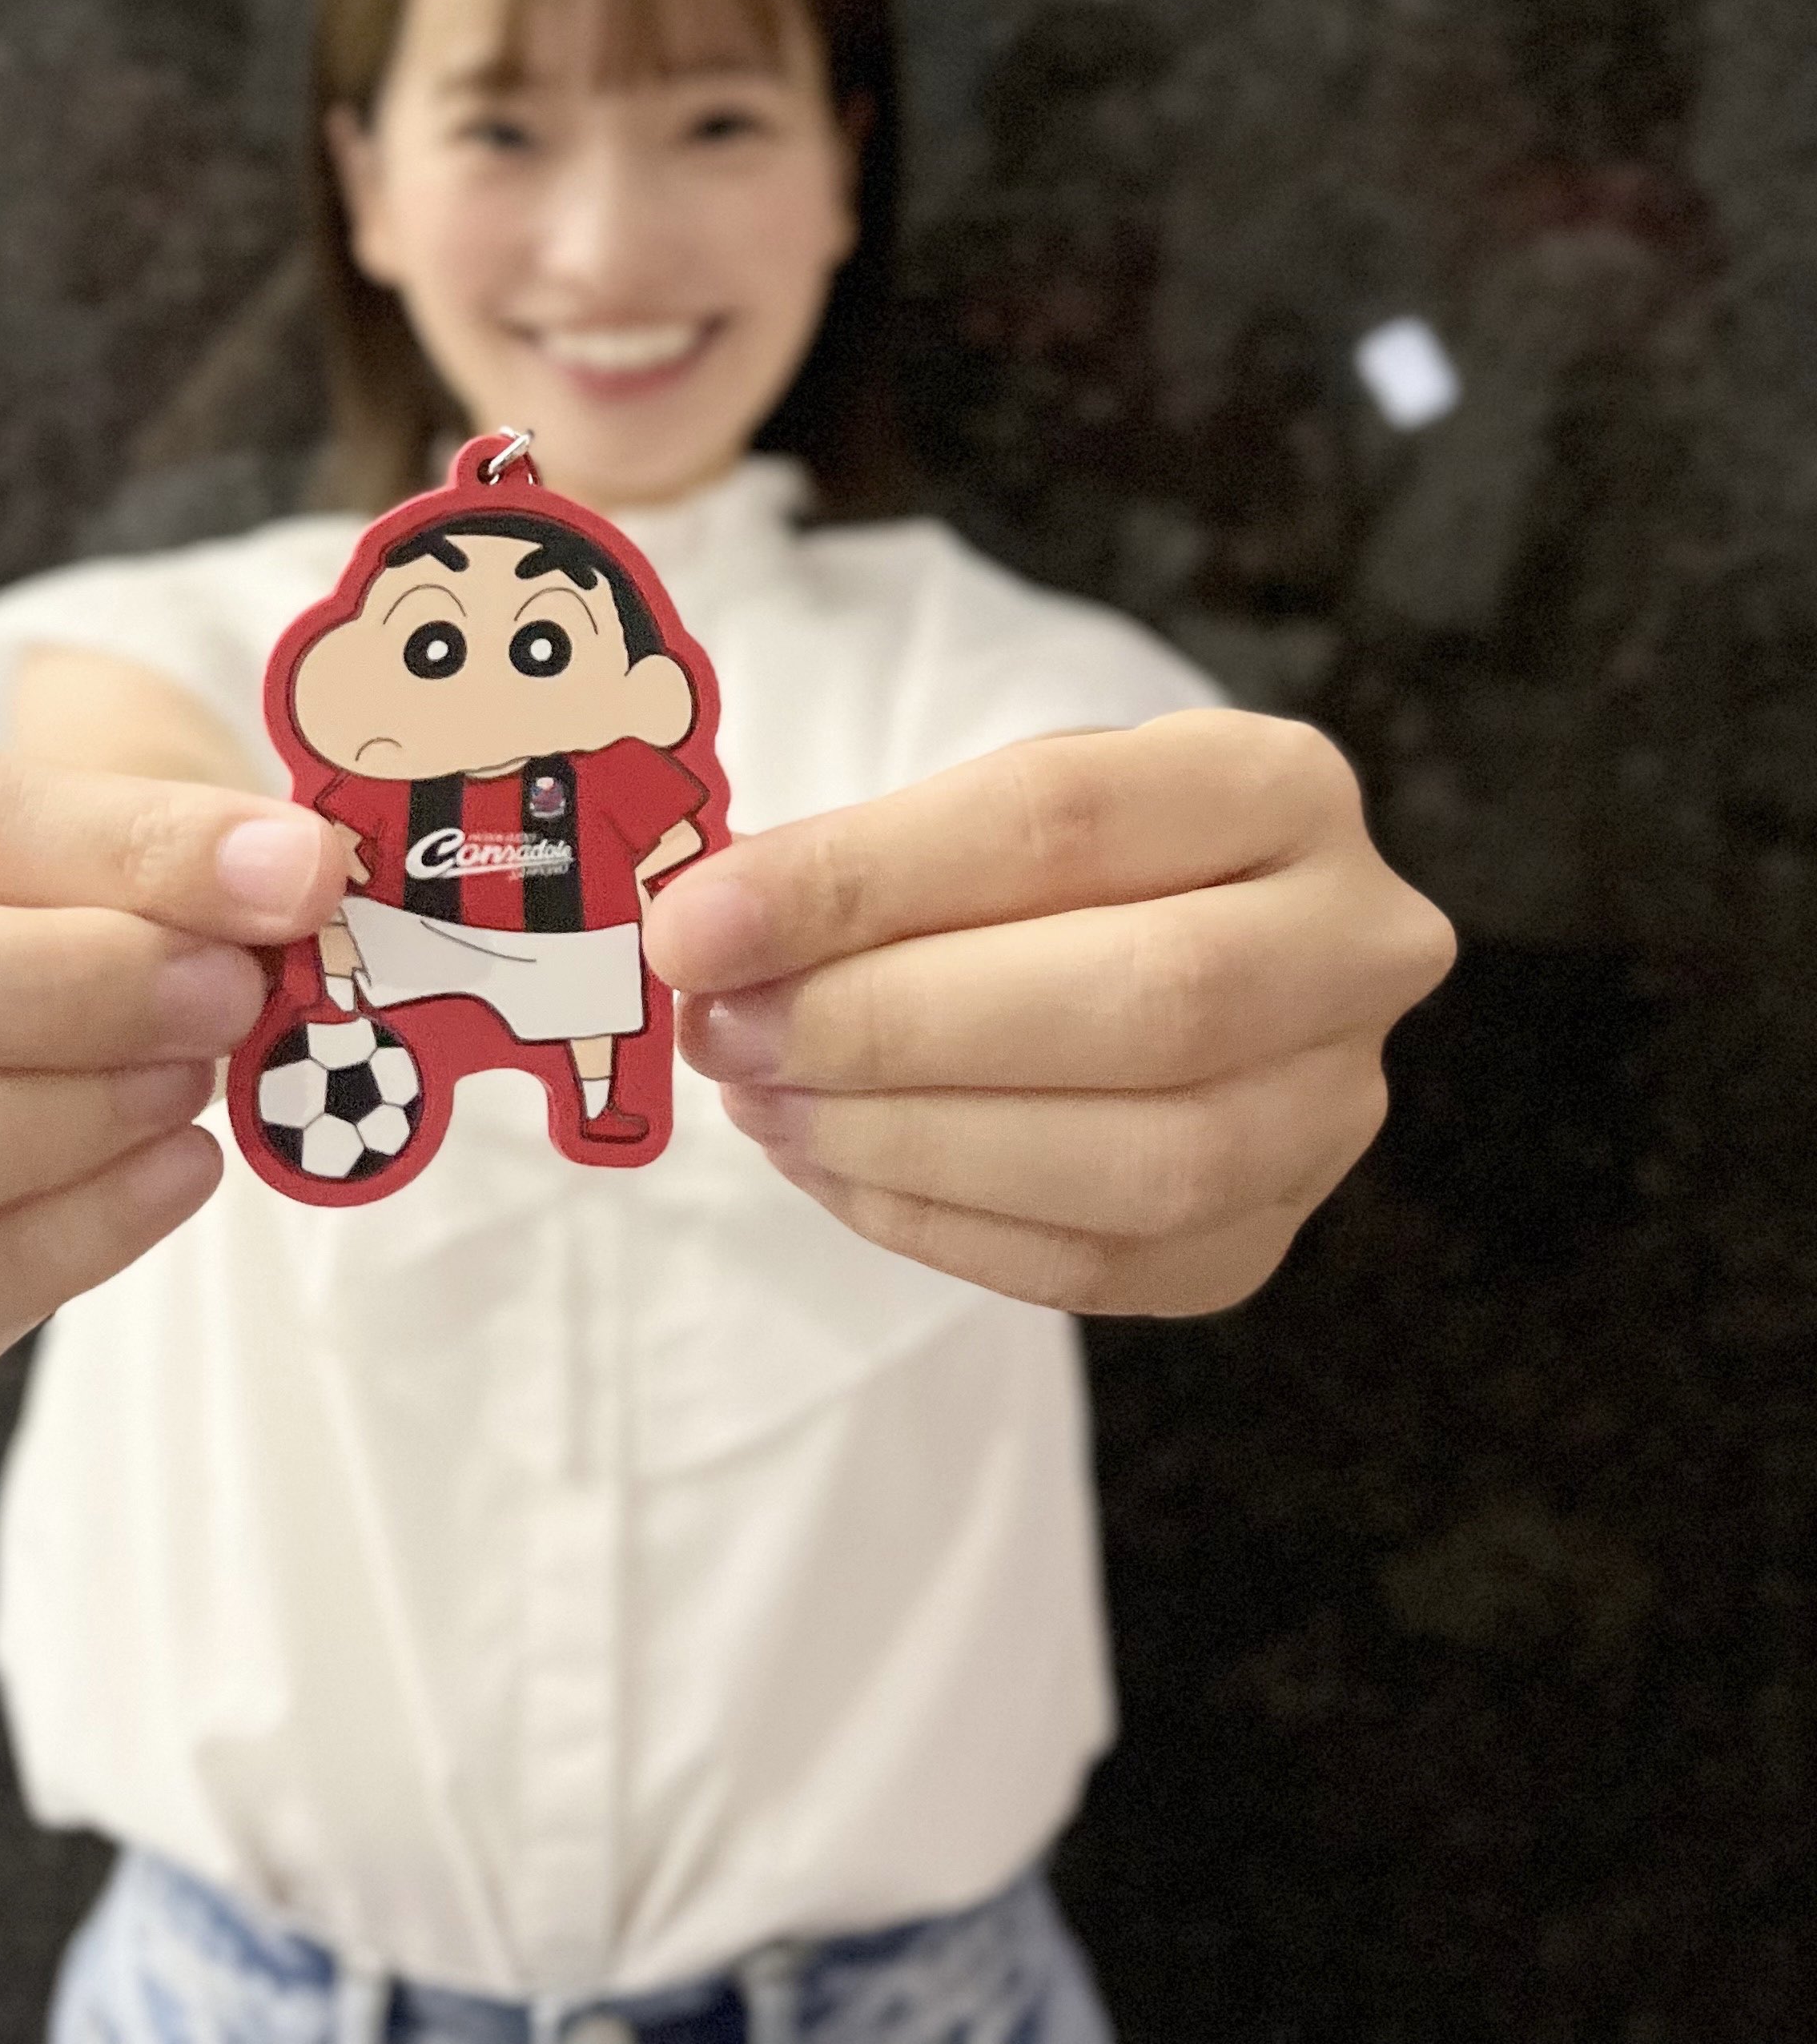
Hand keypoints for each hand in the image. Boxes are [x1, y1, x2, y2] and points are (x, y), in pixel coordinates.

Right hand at [0, 747, 346, 1399]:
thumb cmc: (0, 901)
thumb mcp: (61, 831)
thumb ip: (155, 844)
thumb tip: (293, 871)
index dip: (114, 849)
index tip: (287, 875)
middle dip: (43, 993)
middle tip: (223, 993)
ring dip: (37, 1131)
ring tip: (193, 1084)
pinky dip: (60, 1248)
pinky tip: (174, 1174)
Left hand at [647, 712, 1452, 1315]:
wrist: (1156, 940)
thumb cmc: (1043, 866)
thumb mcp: (975, 808)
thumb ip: (859, 862)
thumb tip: (701, 935)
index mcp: (1278, 784)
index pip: (1065, 821)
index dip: (864, 878)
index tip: (698, 922)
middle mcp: (1354, 942)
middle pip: (1145, 1000)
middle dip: (893, 1026)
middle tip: (725, 1029)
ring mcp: (1334, 1107)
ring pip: (1146, 1159)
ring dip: (911, 1142)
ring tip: (761, 1098)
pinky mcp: (1269, 1239)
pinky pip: (1106, 1267)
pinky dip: (938, 1221)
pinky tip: (828, 1164)